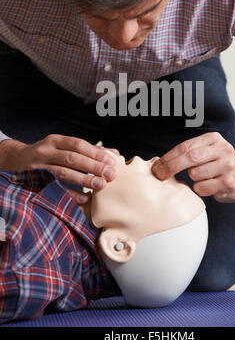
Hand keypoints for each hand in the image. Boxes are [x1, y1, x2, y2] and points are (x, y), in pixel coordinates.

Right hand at [0, 135, 119, 203]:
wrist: (14, 161)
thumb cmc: (47, 154)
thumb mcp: (62, 147)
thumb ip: (87, 151)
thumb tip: (115, 154)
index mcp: (55, 141)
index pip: (78, 144)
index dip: (95, 152)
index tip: (112, 160)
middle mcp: (45, 152)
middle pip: (72, 158)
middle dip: (93, 166)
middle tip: (110, 174)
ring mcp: (38, 168)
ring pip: (62, 173)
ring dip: (84, 180)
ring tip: (101, 185)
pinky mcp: (35, 183)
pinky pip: (55, 190)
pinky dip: (70, 194)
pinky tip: (85, 198)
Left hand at [151, 132, 234, 201]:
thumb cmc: (219, 163)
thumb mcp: (208, 150)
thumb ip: (190, 152)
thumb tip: (160, 163)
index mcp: (213, 139)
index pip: (185, 146)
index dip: (168, 157)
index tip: (157, 166)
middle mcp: (222, 149)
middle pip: (190, 158)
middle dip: (171, 167)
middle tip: (160, 175)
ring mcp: (227, 166)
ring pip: (195, 174)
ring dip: (192, 179)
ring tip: (201, 178)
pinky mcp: (229, 183)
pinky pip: (203, 188)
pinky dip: (200, 189)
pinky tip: (210, 186)